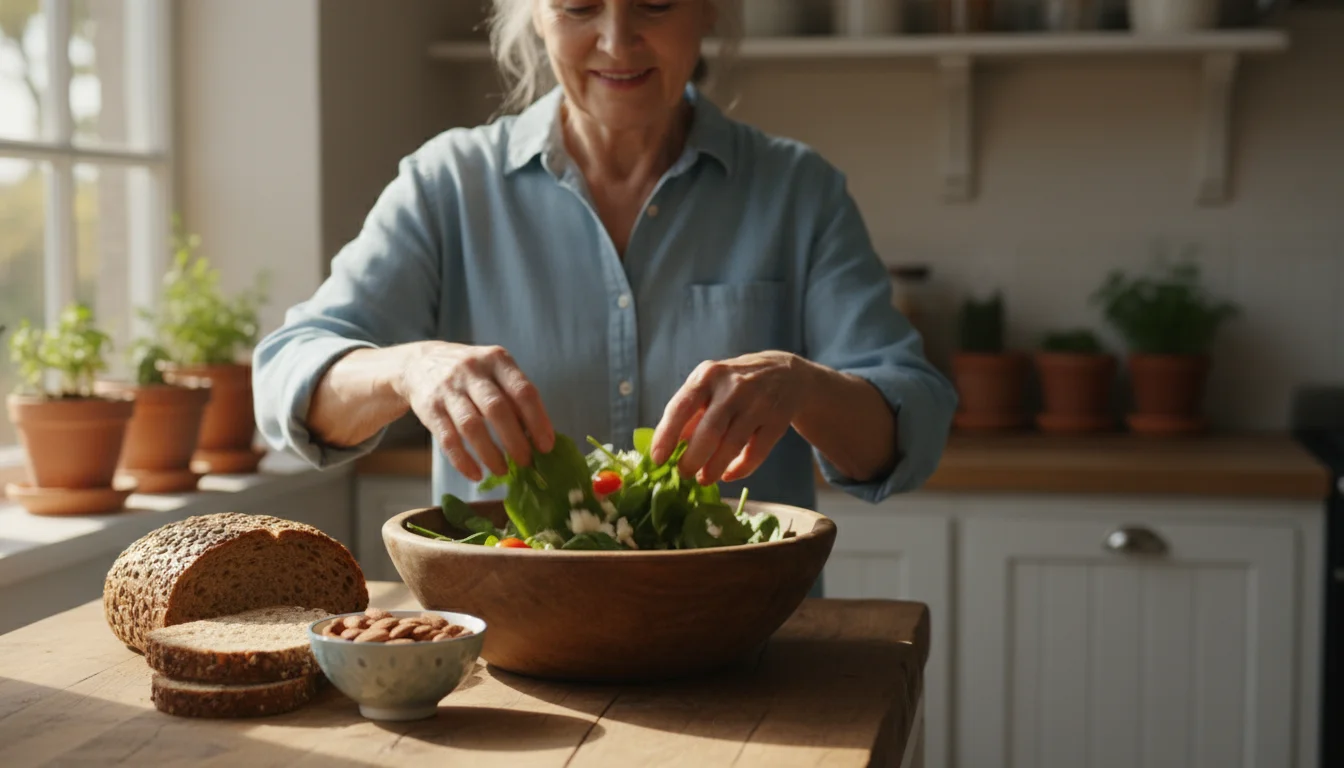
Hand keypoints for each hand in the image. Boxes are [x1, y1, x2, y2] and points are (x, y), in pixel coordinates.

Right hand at [395, 342, 554, 481]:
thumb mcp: (495, 372)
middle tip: (526, 462)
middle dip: (515, 441)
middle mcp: (472, 371)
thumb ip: (515, 398)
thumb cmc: (471, 374)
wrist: (420, 362)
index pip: (523, 391)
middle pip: (497, 409)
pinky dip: (463, 461)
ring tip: (503, 471)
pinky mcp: (430, 408)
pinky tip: (476, 474)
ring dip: (490, 454)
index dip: (538, 421)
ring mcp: (449, 389)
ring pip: (471, 426)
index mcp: (497, 360)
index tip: (546, 446)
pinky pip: (448, 439)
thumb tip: (538, 437)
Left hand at [650, 351, 811, 485]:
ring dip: (714, 468)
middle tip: (683, 473)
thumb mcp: (709, 385)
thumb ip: (689, 412)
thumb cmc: (735, 384)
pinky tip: (728, 475)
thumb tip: (667, 446)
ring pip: (732, 445)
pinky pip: (756, 453)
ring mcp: (758, 404)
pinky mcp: (778, 420)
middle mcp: (733, 387)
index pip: (681, 407)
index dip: (666, 435)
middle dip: (692, 459)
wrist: (786, 374)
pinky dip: (741, 470)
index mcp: (708, 376)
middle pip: (709, 431)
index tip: (658, 459)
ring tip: (703, 479)